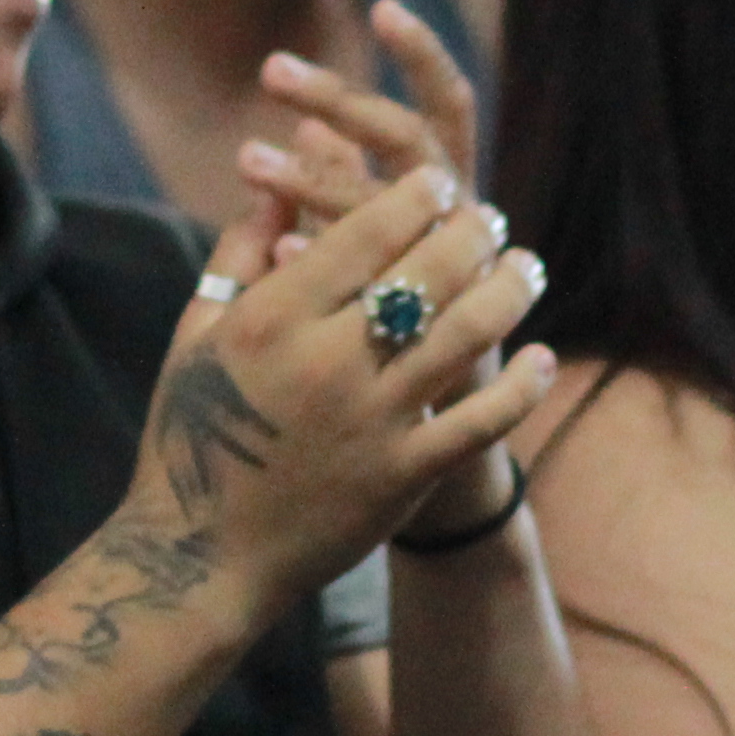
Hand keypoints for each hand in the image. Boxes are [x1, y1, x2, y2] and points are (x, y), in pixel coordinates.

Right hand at [151, 150, 555, 612]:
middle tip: (489, 219)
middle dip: (471, 233)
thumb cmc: (193, 435)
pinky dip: (519, 387)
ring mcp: (370, 421)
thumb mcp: (197, 335)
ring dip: (509, 291)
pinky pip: (480, 422)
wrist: (201, 556)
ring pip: (465, 335)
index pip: (365, 231)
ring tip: (526, 267)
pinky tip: (541, 357)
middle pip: (426, 272)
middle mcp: (326, 362)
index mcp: (271, 319)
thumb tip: (273, 179)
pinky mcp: (401, 477)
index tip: (440, 181)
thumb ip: (239, 253)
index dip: (416, 196)